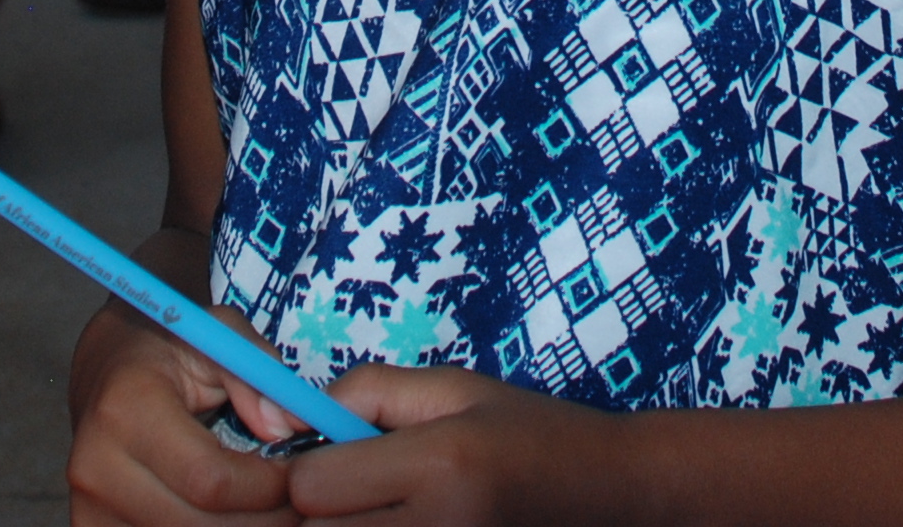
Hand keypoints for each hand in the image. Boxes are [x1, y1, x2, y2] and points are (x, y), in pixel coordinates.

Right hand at [66, 303, 306, 525]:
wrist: (105, 368)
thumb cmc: (167, 348)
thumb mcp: (218, 333)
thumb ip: (258, 373)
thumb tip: (288, 429)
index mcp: (125, 410)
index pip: (210, 480)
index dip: (266, 485)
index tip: (297, 471)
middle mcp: (96, 467)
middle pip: (201, 525)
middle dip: (263, 517)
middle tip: (294, 498)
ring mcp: (89, 507)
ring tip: (264, 501)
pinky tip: (230, 513)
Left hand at [280, 366, 628, 524]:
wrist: (613, 495)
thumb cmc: (532, 433)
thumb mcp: (455, 389)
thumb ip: (367, 393)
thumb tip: (289, 419)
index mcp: (441, 465)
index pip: (311, 486)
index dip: (307, 467)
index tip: (331, 455)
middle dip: (314, 513)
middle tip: (347, 491)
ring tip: (378, 510)